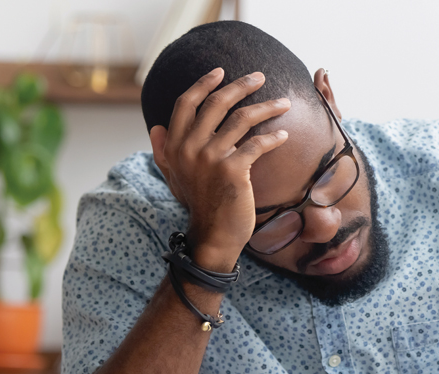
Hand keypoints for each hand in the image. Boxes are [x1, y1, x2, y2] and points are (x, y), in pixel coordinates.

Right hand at [148, 68, 290, 270]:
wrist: (213, 237)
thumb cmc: (199, 205)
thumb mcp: (174, 177)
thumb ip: (164, 151)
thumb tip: (154, 128)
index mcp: (175, 145)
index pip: (186, 103)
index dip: (204, 84)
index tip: (221, 72)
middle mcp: (190, 147)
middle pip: (217, 103)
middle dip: (241, 85)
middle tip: (260, 76)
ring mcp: (211, 158)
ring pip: (242, 119)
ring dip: (266, 107)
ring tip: (284, 102)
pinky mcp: (233, 170)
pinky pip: (257, 144)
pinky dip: (273, 137)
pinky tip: (284, 135)